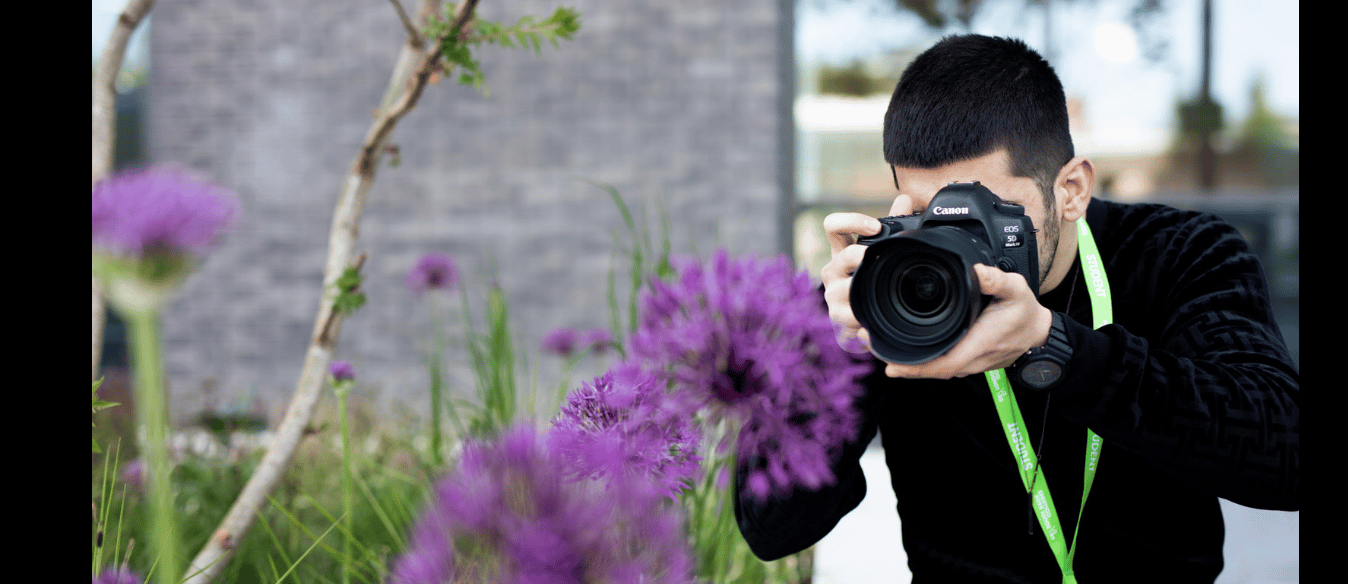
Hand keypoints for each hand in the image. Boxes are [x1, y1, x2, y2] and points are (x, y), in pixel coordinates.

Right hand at [820, 195, 915, 353]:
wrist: (861, 319)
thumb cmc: (871, 280)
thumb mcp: (879, 252)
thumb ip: (892, 225)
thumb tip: (904, 199)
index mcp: (841, 250)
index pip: (833, 226)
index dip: (851, 221)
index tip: (875, 227)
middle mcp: (833, 270)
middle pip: (843, 256)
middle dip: (863, 256)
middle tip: (879, 258)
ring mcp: (832, 293)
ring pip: (846, 288)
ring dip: (865, 289)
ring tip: (880, 292)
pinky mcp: (837, 316)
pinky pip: (851, 316)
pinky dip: (865, 318)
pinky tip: (875, 318)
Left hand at [882, 263, 1052, 378]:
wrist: (1039, 335)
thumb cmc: (1026, 314)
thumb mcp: (1016, 290)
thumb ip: (997, 280)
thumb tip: (978, 271)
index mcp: (977, 345)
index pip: (942, 364)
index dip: (915, 368)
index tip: (890, 365)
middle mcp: (971, 360)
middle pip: (931, 369)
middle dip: (902, 365)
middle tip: (874, 349)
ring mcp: (969, 363)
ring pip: (934, 369)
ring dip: (909, 363)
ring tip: (882, 350)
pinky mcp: (968, 361)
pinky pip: (941, 364)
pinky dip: (922, 361)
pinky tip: (906, 351)